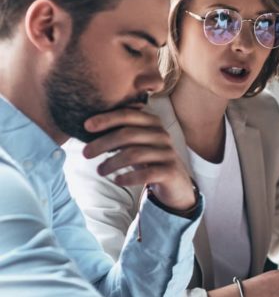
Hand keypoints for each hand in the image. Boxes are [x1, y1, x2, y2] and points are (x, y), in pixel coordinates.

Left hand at [81, 108, 196, 211]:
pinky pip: (147, 173)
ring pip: (134, 154)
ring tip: (100, 171)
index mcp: (153, 123)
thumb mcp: (136, 142)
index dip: (107, 119)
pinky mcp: (170, 171)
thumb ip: (120, 132)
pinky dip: (128, 177)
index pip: (128, 115)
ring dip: (112, 163)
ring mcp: (167, 153)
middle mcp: (162, 135)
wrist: (175, 181)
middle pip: (128, 134)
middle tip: (86, 154)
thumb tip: (88, 126)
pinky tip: (117, 181)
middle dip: (103, 143)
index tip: (86, 126)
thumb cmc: (149, 159)